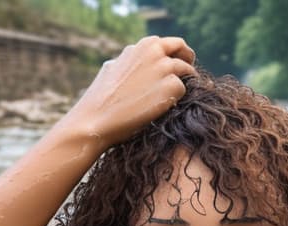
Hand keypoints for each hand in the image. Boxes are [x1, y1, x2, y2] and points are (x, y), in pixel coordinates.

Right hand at [67, 36, 195, 148]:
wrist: (97, 119)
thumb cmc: (102, 100)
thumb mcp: (113, 69)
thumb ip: (130, 62)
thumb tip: (136, 63)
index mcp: (140, 46)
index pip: (167, 44)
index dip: (175, 55)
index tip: (178, 66)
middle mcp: (154, 51)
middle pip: (183, 50)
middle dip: (188, 61)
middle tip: (190, 76)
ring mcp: (164, 68)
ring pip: (186, 71)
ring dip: (185, 84)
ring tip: (176, 99)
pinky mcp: (172, 87)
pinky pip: (184, 91)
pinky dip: (178, 100)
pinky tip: (165, 110)